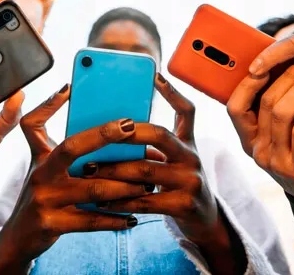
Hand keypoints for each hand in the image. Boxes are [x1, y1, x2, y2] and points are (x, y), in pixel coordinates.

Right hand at [0, 86, 145, 272]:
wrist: (18, 240)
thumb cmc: (43, 197)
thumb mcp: (44, 169)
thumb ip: (64, 149)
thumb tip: (102, 126)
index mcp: (40, 157)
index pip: (34, 124)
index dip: (48, 104)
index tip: (71, 88)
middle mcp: (40, 175)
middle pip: (72, 147)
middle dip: (103, 135)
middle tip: (131, 128)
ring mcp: (44, 200)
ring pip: (92, 188)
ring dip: (124, 185)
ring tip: (147, 183)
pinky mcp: (51, 225)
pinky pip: (90, 221)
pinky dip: (114, 219)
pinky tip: (133, 218)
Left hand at [90, 75, 218, 238]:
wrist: (205, 219)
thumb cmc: (179, 184)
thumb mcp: (174, 160)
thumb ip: (154, 146)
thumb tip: (110, 132)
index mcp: (188, 142)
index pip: (186, 111)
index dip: (172, 92)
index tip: (155, 76)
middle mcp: (192, 157)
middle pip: (159, 135)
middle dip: (126, 133)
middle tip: (100, 134)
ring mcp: (190, 181)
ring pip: (145, 170)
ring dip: (112, 170)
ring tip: (88, 169)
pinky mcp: (184, 205)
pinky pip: (145, 201)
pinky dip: (120, 201)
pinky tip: (101, 201)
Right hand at [228, 60, 293, 206]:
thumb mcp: (284, 133)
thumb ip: (275, 110)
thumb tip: (276, 65)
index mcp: (248, 140)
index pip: (235, 106)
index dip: (248, 83)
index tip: (268, 62)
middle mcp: (257, 152)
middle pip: (264, 104)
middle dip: (286, 77)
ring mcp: (276, 162)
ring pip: (281, 114)